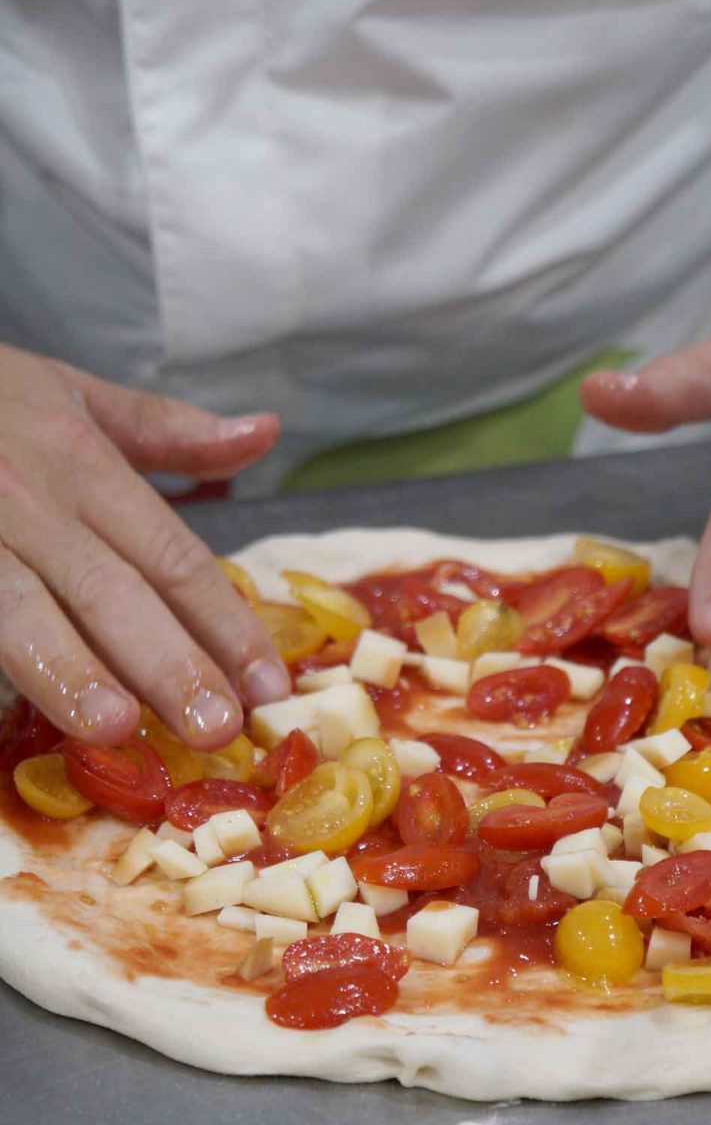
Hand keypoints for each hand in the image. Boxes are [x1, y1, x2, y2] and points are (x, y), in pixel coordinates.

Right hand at [0, 344, 290, 746]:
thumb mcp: (72, 393)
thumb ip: (168, 428)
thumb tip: (266, 432)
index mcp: (80, 462)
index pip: (171, 556)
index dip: (225, 624)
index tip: (271, 687)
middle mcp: (28, 500)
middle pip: (110, 591)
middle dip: (167, 664)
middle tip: (217, 730)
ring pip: (21, 609)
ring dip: (69, 670)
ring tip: (115, 727)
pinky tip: (20, 718)